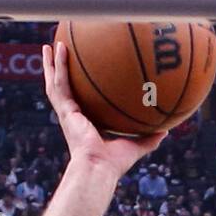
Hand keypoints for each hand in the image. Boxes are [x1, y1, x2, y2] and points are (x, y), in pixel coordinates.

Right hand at [43, 42, 165, 180]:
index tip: (80, 76)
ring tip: (49, 46)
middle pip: (63, 90)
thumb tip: (167, 130)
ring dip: (52, 64)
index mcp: (85, 125)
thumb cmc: (114, 165)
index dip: (79, 90)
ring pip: (56, 83)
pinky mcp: (65, 111)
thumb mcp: (136, 147)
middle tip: (57, 55)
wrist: (98, 169)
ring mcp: (66, 114)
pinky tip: (59, 48)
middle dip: (59, 73)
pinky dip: (58, 65)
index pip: (80, 103)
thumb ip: (149, 138)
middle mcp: (73, 118)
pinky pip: (61, 83)